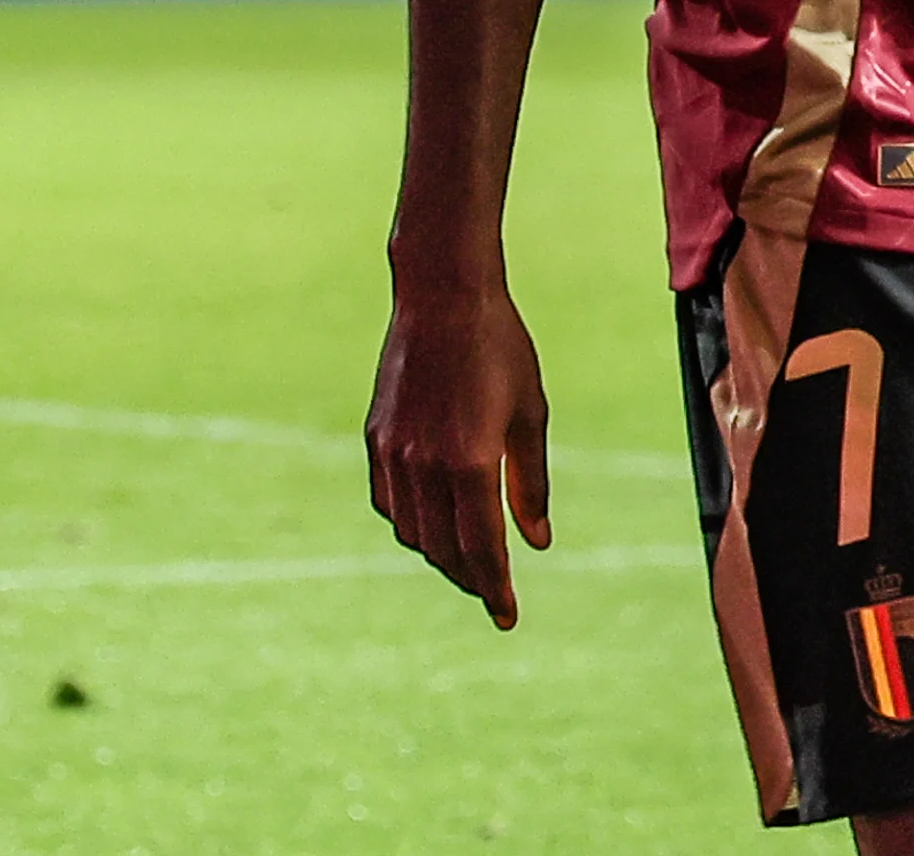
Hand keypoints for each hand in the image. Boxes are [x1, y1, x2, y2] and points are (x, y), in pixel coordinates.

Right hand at [365, 276, 551, 627]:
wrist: (442, 296)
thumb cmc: (500, 349)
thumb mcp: (529, 414)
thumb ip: (529, 484)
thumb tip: (537, 542)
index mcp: (470, 462)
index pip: (482, 549)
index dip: (495, 588)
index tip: (508, 617)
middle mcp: (425, 466)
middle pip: (444, 549)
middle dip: (470, 578)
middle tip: (493, 590)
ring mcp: (393, 454)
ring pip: (412, 532)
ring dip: (440, 554)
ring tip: (468, 560)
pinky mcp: (375, 440)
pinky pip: (390, 504)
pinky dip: (411, 524)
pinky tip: (432, 523)